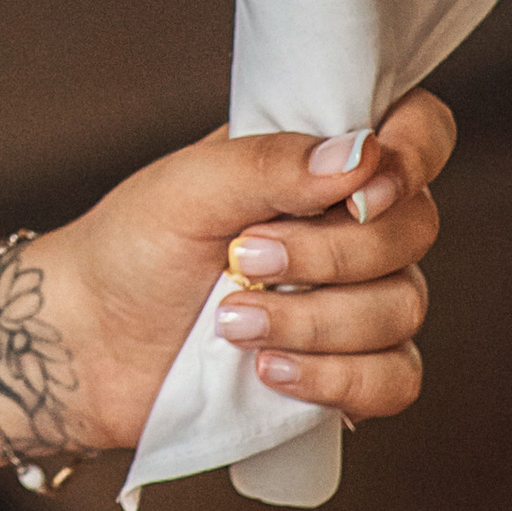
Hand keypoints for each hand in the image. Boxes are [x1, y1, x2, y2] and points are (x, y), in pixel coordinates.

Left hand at [45, 90, 453, 453]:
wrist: (93, 342)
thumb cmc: (134, 247)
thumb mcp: (186, 188)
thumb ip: (269, 164)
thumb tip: (360, 156)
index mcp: (318, 160)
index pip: (418, 131)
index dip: (415, 152)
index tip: (364, 189)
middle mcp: (351, 224)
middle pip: (415, 228)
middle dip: (329, 253)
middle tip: (244, 257)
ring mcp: (356, 300)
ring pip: (404, 307)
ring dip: (314, 321)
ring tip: (231, 322)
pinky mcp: (349, 371)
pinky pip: (395, 379)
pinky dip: (336, 378)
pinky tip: (270, 370)